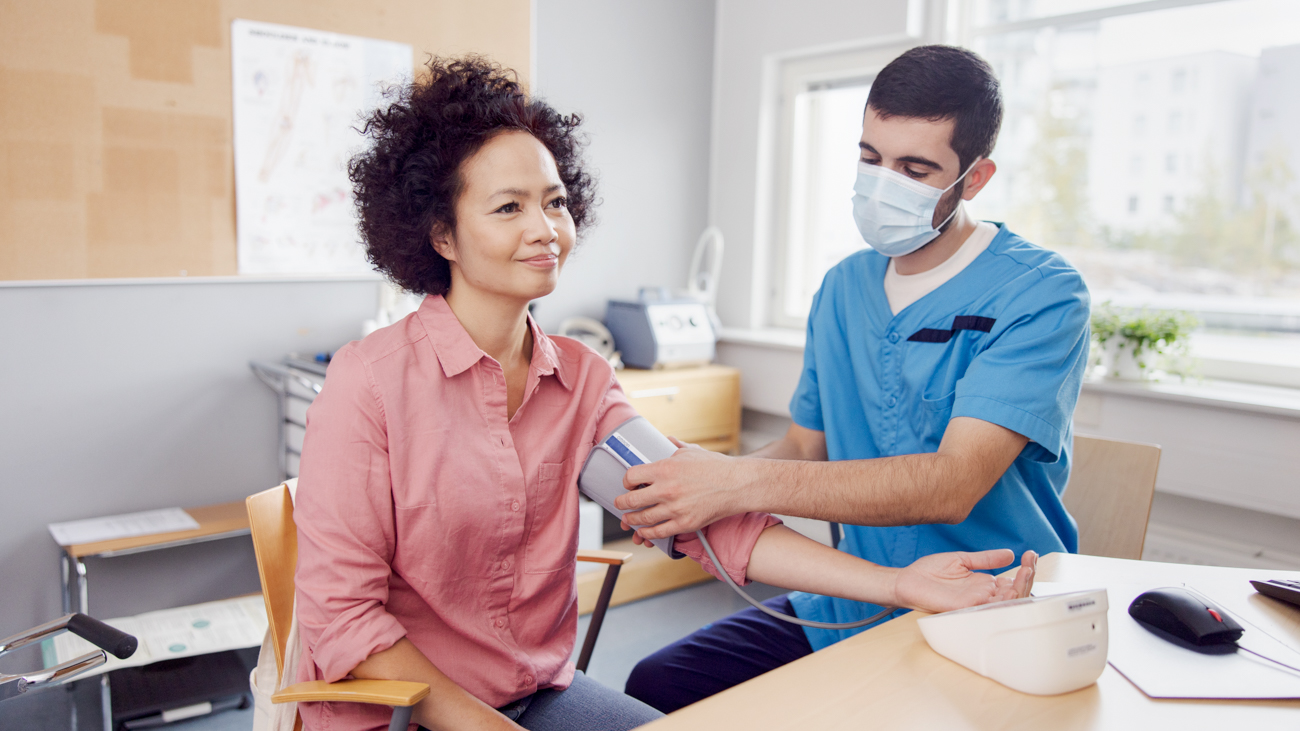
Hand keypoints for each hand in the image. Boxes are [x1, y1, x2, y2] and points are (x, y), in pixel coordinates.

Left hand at [614, 437, 749, 540]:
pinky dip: (647, 534)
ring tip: (628, 520)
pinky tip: (644, 532)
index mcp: (664, 468)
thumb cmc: (716, 466)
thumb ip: (675, 447)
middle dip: (622, 504)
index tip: (628, 484)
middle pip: (631, 500)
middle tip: (620, 504)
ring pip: (642, 518)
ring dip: (631, 520)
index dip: (626, 482)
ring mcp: (674, 508)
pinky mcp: (685, 523)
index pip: (631, 476)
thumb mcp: (692, 452)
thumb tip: (667, 439)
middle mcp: (666, 489)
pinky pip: (658, 532)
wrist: (738, 484)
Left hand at [892, 549, 1036, 613]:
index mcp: (984, 585)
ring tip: (1025, 572)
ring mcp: (975, 603)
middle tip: (1030, 562)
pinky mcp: (963, 608)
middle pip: (1015, 594)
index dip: (1026, 570)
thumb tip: (1010, 554)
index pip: (1013, 582)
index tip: (1031, 554)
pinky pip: (986, 608)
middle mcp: (983, 596)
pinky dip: (1000, 600)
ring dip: (1019, 589)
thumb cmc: (930, 572)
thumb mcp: (962, 559)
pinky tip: (1008, 587)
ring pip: (1006, 603)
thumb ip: (985, 559)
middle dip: (1028, 578)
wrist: (906, 579)